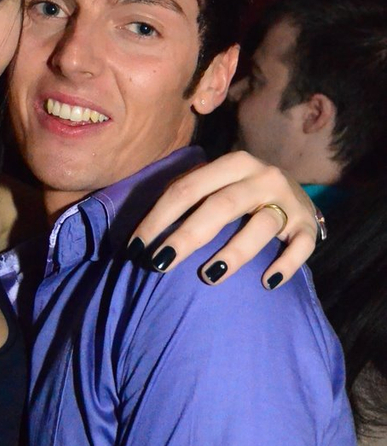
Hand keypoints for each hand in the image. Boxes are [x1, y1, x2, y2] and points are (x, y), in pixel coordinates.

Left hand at [129, 151, 318, 288]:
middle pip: (221, 205)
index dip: (159, 218)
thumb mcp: (217, 184)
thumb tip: (142, 235)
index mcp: (233, 164)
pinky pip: (301, 246)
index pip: (188, 188)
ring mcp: (289, 201)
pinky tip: (267, 282)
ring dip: (235, 252)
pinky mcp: (308, 226)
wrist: (295, 194)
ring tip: (208, 276)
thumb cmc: (240, 195)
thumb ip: (187, 197)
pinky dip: (285, 264)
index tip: (137, 248)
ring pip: (261, 226)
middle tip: (160, 264)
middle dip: (187, 236)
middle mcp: (262, 177)